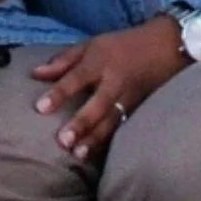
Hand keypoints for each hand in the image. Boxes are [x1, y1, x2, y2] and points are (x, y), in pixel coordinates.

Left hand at [31, 20, 185, 162]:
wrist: (165, 47)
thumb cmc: (120, 46)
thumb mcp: (91, 44)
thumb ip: (63, 60)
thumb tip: (35, 74)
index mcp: (99, 61)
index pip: (76, 77)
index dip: (58, 93)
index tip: (40, 108)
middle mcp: (114, 81)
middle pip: (96, 104)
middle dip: (81, 123)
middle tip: (63, 142)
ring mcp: (129, 98)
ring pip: (112, 122)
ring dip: (95, 139)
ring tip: (79, 155)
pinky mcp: (140, 110)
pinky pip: (124, 128)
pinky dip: (112, 143)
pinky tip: (99, 156)